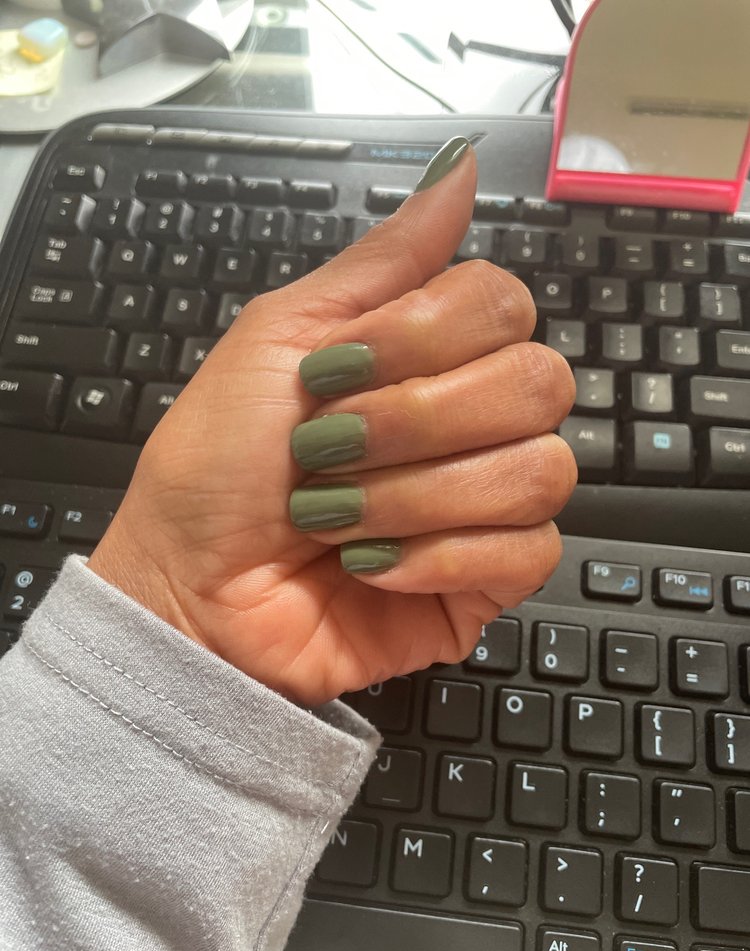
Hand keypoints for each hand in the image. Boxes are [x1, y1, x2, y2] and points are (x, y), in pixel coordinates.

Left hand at [88, 139, 576, 705]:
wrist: (190, 590)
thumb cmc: (216, 467)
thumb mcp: (281, 336)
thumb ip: (382, 260)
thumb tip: (460, 167)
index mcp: (427, 358)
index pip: (505, 307)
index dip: (427, 335)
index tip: (335, 369)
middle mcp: (469, 423)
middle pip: (537, 383)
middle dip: (417, 419)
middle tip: (329, 448)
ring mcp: (484, 504)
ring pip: (539, 471)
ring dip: (416, 494)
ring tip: (336, 515)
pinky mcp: (487, 580)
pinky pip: (528, 552)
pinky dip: (432, 557)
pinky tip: (369, 562)